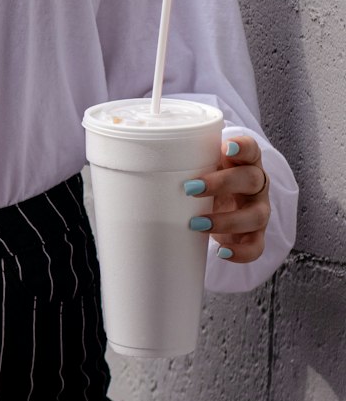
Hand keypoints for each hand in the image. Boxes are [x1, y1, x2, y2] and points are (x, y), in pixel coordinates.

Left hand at [186, 133, 269, 263]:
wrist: (222, 204)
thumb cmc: (207, 179)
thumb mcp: (200, 167)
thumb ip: (185, 163)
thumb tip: (141, 169)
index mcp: (244, 162)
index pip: (251, 149)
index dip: (242, 147)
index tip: (226, 147)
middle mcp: (256, 184)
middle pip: (252, 179)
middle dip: (222, 183)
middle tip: (190, 188)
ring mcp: (259, 210)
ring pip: (256, 216)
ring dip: (226, 221)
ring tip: (196, 224)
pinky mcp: (256, 234)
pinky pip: (256, 246)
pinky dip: (241, 252)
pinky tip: (221, 252)